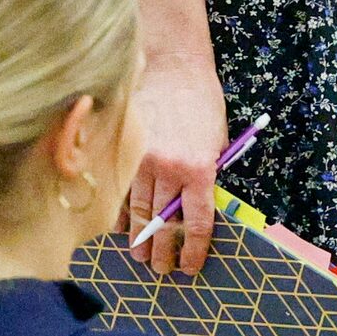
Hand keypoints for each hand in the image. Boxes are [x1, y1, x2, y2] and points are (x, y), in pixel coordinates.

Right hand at [126, 57, 225, 274]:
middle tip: (160, 270)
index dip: (192, 250)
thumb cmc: (202, 102)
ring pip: (138, 210)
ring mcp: (142, 160)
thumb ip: (207, 176)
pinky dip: (120, 212)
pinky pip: (119, 191)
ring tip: (139, 257)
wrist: (173, 65)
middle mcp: (169, 169)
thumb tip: (194, 211)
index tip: (189, 267)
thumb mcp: (218, 141)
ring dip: (139, 238)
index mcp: (200, 169)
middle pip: (163, 223)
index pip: (195, 223)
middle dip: (161, 252)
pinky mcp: (123, 150)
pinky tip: (121, 228)